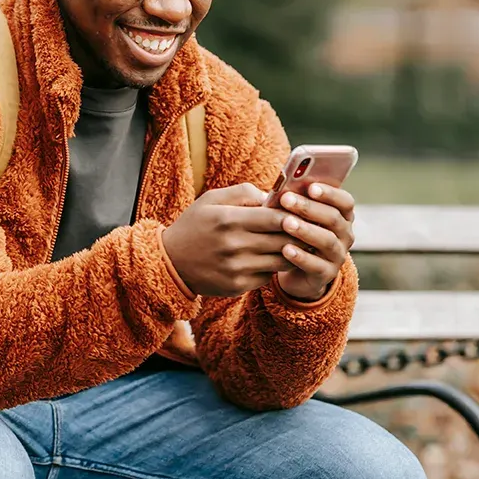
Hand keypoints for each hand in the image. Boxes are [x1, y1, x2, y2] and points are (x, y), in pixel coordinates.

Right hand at [161, 183, 303, 296]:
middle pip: (283, 240)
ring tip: (296, 244)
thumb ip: (244, 192)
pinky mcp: (237, 286)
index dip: (294, 215)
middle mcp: (233, 245)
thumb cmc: (195, 225)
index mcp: (228, 219)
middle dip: (299, 233)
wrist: (170, 262)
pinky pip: (268, 276)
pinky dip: (273, 267)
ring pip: (281, 261)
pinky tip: (272, 258)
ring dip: (292, 252)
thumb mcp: (211, 199)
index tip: (301, 212)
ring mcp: (236, 268)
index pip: (275, 218)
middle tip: (308, 228)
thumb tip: (274, 197)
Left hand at [272, 183, 355, 301]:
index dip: (330, 194)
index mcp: (342, 216)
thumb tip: (281, 188)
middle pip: (333, 218)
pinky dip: (301, 257)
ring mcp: (338, 256)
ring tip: (286, 223)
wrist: (296, 270)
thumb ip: (295, 202)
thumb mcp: (298, 217)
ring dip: (306, 230)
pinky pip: (316, 265)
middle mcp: (345, 235)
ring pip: (327, 241)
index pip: (345, 202)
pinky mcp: (326, 274)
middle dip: (309, 207)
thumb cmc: (296, 233)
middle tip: (286, 199)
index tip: (310, 187)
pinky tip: (285, 249)